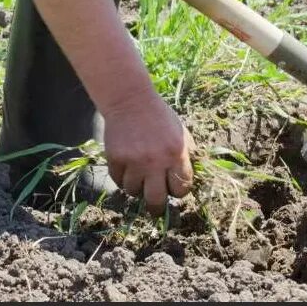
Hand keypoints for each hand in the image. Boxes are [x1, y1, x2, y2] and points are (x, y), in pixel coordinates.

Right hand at [102, 88, 194, 214]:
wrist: (130, 100)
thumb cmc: (159, 117)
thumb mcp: (181, 132)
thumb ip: (188, 155)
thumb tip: (190, 180)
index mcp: (177, 154)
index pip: (181, 189)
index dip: (178, 190)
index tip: (173, 187)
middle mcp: (156, 160)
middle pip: (156, 199)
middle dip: (157, 207)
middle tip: (155, 206)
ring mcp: (134, 161)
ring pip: (134, 192)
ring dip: (137, 188)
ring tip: (139, 177)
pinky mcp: (116, 158)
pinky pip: (118, 181)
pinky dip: (122, 179)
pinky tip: (126, 169)